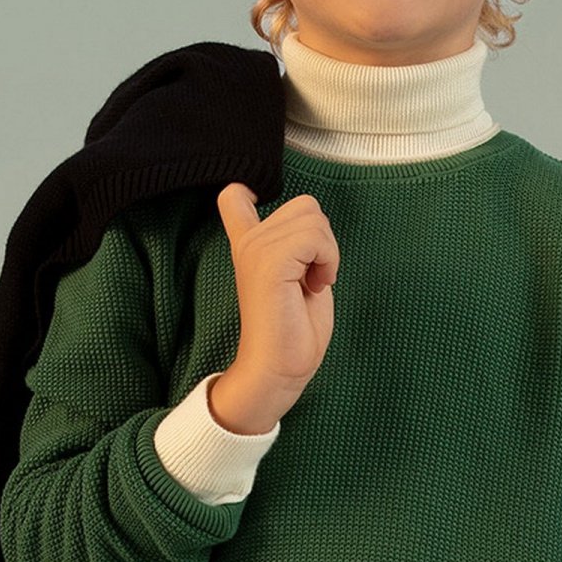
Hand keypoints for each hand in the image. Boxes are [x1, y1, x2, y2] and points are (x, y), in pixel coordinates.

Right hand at [211, 182, 338, 431]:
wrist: (280, 369)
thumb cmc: (295, 332)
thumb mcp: (300, 275)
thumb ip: (298, 245)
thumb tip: (311, 219)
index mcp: (251, 246)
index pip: (233, 198)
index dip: (248, 192)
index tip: (253, 205)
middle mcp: (249, 242)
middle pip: (306, 204)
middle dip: (324, 240)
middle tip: (312, 278)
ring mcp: (256, 249)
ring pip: (314, 218)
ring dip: (328, 253)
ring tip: (312, 284)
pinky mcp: (269, 262)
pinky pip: (316, 237)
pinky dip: (327, 261)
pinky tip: (315, 286)